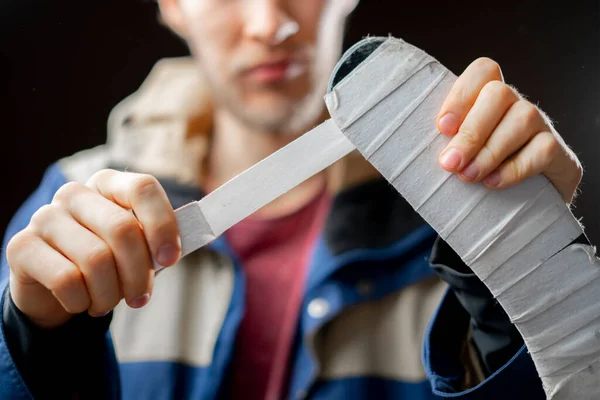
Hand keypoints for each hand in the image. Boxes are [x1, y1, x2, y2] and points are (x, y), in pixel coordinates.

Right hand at [6, 170, 180, 328]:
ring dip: (111, 294)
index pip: (144, 188)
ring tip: (108, 302)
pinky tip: (82, 302)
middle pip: (123, 229)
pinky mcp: (22, 246)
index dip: (163, 225)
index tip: (171, 259)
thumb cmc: (108, 262)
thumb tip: (184, 245)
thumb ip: (159, 243)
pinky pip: (67, 280)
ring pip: (96, 260)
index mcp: (109, 184)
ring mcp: (45, 217)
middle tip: (142, 297)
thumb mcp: (138, 249)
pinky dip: (83, 301)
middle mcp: (75, 194)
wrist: (56, 288)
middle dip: (139, 273)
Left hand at [437, 58, 581, 203]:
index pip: (484, 71)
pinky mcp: (561, 156)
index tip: (442, 128)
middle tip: (450, 163)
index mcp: (490, 102)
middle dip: (470, 131)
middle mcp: (518, 107)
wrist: (523, 213)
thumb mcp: (458, 158)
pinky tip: (492, 183)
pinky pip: (543, 149)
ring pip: (523, 117)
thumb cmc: (477, 180)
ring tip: (467, 176)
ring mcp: (543, 128)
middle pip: (499, 93)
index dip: (461, 93)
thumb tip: (408, 152)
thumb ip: (442, 146)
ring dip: (489, 150)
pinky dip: (514, 167)